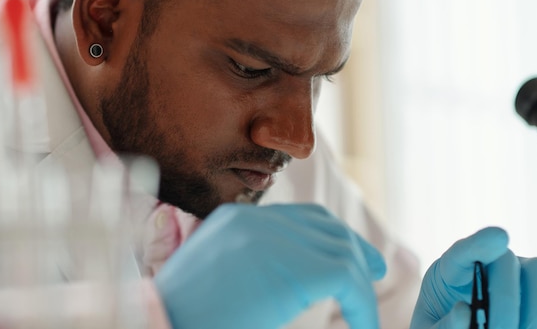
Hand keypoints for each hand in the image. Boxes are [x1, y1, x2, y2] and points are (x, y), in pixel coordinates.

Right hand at [154, 203, 385, 328]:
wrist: (160, 324)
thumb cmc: (181, 313)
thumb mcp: (204, 277)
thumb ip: (233, 259)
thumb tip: (238, 255)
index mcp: (235, 220)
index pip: (299, 217)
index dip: (331, 234)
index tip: (352, 255)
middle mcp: (255, 221)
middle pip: (324, 227)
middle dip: (354, 248)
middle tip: (376, 270)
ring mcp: (271, 240)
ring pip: (340, 251)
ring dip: (360, 279)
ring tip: (369, 304)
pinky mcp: (291, 268)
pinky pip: (346, 278)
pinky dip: (361, 303)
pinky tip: (364, 325)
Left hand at [410, 227, 536, 328]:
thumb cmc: (446, 328)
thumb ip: (444, 325)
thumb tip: (464, 311)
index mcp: (451, 270)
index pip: (463, 250)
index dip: (481, 242)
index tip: (500, 237)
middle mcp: (489, 261)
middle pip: (507, 261)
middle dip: (507, 303)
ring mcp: (519, 270)